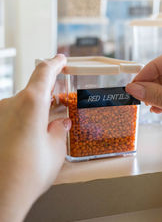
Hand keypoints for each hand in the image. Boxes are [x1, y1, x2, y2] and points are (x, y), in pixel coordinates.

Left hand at [0, 54, 70, 221]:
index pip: (44, 71)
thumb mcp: (56, 149)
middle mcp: (10, 104)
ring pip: (22, 104)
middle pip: (33, 89)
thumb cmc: (27, 175)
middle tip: (61, 103)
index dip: (55, 63)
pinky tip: (30, 135)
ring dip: (36, 110)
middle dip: (49, 95)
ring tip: (46, 127)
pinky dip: (24, 119)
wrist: (1, 196)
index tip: (61, 59)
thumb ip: (59, 130)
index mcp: (30, 103)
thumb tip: (61, 124)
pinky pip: (12, 114)